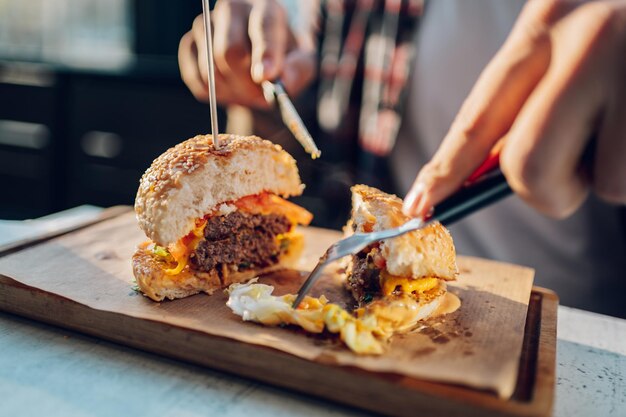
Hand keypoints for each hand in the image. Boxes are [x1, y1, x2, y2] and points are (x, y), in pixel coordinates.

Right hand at [178, 0, 317, 107]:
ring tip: (248, 93)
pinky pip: (196, 78)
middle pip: (229, 51)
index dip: (264, 53)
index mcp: (265, 6)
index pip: (262, 26)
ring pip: (210, 69)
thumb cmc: (284, 59)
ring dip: (231, 92)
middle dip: (246, 83)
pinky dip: (215, 94)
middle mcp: (232, 9)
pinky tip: (229, 89)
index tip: (266, 77)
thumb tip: (282, 80)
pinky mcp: (190, 44)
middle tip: (260, 97)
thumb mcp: (302, 63)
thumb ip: (297, 70)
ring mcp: (206, 25)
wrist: (259, 63)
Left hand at [403, 0, 625, 218]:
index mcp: (544, 25)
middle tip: (570, 178)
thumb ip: (528, 99)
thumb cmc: (622, 29)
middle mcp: (589, 44)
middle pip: (528, 165)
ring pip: (603, 185)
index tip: (419, 207)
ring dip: (613, 174)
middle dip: (544, 192)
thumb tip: (486, 175)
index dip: (445, 171)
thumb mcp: (568, 39)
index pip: (478, 116)